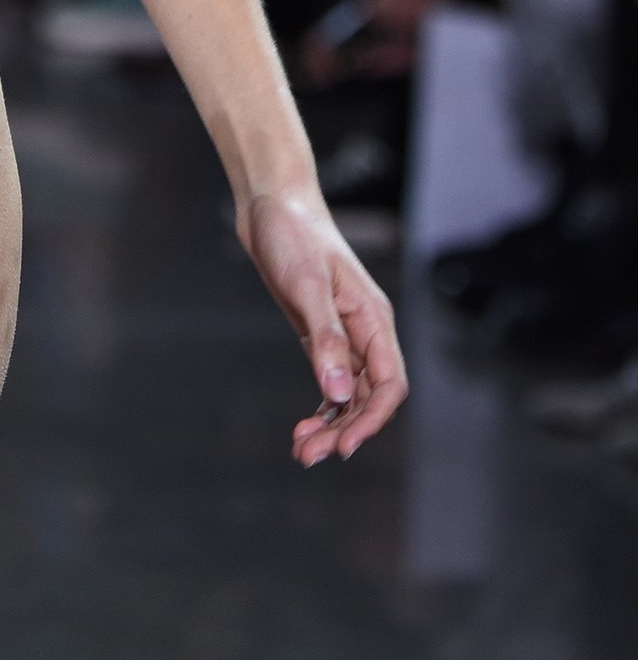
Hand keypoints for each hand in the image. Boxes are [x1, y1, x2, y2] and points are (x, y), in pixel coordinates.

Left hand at [238, 188, 407, 464]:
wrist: (270, 204)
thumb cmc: (293, 235)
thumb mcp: (307, 286)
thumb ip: (325, 339)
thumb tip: (339, 395)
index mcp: (374, 320)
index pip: (389, 384)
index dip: (371, 420)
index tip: (344, 447)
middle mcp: (365, 332)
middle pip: (368, 397)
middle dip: (345, 431)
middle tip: (309, 456)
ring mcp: (343, 334)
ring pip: (349, 395)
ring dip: (330, 425)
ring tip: (302, 451)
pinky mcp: (319, 333)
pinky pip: (330, 382)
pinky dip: (320, 407)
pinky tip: (303, 427)